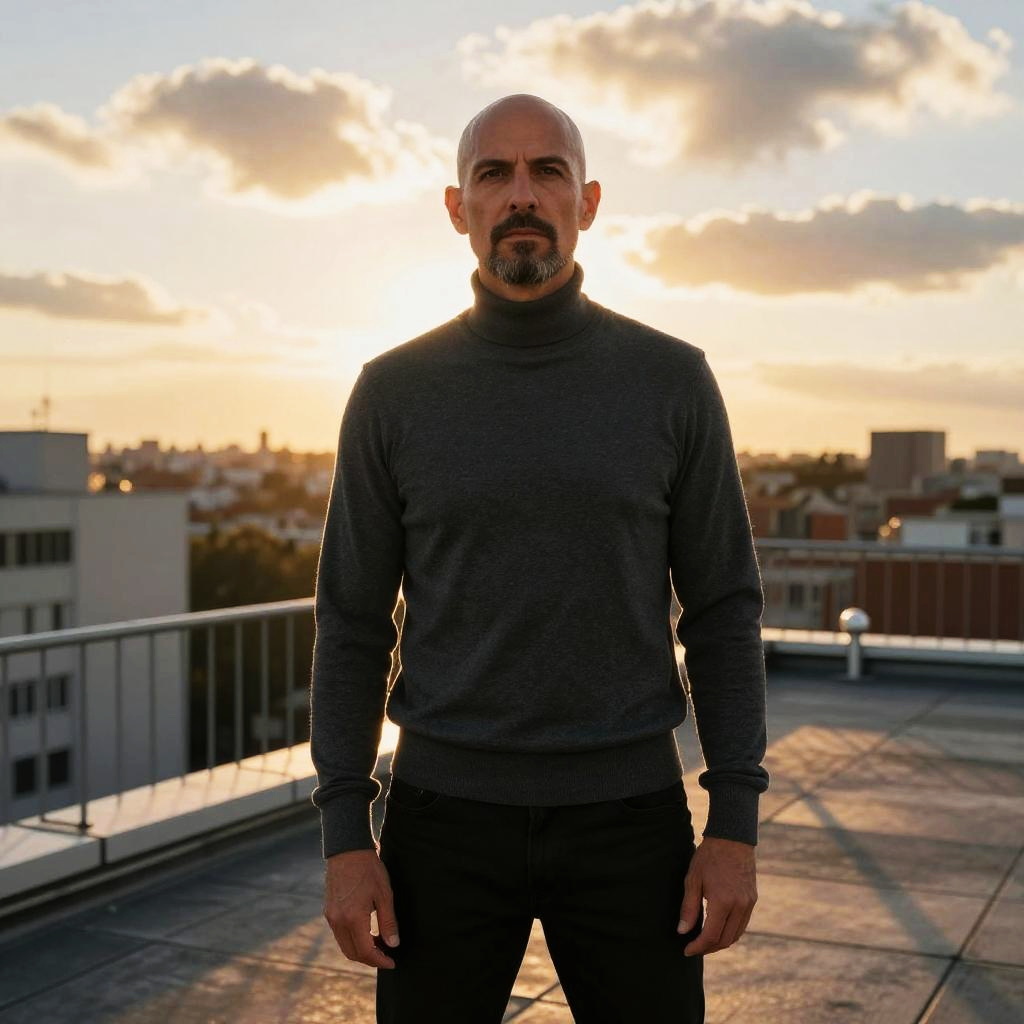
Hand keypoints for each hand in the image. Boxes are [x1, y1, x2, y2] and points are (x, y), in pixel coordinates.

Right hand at [323, 848, 399, 968]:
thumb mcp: (384, 894)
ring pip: (345, 945)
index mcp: (353, 918)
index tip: (392, 962)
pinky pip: (340, 934)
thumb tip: (393, 944)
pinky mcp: (328, 911)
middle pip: (353, 953)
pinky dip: (352, 939)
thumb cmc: (369, 869)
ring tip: (378, 944)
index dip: (380, 961)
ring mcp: (331, 916)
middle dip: (370, 959)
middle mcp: (338, 921)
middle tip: (386, 956)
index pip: (366, 951)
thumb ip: (388, 922)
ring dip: (361, 950)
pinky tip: (366, 932)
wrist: (347, 849)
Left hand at [678, 836, 756, 956]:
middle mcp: (739, 906)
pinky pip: (742, 924)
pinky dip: (731, 932)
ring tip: (705, 942)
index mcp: (723, 902)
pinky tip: (719, 929)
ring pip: (736, 935)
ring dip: (720, 942)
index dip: (698, 947)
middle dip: (708, 948)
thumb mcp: (693, 879)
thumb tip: (682, 931)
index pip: (711, 936)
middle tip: (694, 948)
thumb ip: (688, 907)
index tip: (686, 950)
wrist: (732, 838)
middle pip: (725, 940)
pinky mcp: (752, 899)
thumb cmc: (708, 857)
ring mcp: (748, 903)